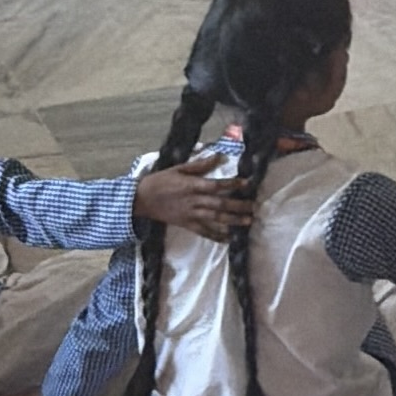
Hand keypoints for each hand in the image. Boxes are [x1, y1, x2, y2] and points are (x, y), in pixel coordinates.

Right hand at [133, 164, 254, 241]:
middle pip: (219, 204)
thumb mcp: (179, 168)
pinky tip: (229, 239)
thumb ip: (200, 165)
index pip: (216, 185)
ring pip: (215, 219)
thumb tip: (219, 157)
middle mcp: (194, 201)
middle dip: (238, 206)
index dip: (232, 184)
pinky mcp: (187, 225)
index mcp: (192, 185)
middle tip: (253, 207)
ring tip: (247, 222)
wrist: (142, 199)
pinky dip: (216, 236)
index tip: (247, 184)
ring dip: (232, 221)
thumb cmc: (161, 180)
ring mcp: (191, 214)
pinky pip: (204, 232)